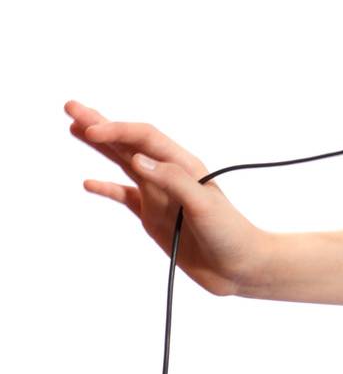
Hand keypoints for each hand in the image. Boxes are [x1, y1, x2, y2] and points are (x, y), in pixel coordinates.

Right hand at [64, 99, 272, 297]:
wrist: (239, 266)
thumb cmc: (230, 233)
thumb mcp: (204, 205)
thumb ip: (172, 181)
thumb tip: (137, 159)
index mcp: (184, 166)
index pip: (145, 138)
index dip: (117, 130)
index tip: (89, 130)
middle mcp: (169, 175)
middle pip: (129, 143)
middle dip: (101, 125)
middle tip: (71, 107)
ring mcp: (159, 195)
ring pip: (123, 164)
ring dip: (100, 147)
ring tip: (76, 130)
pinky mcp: (153, 217)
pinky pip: (125, 197)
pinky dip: (107, 188)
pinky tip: (88, 182)